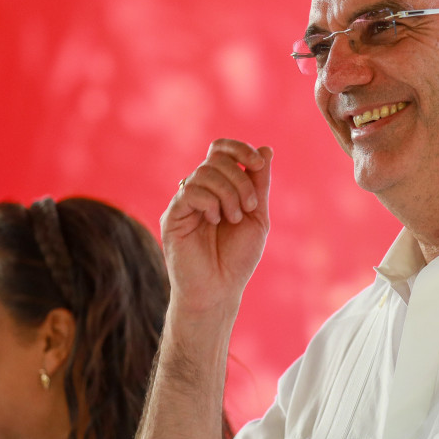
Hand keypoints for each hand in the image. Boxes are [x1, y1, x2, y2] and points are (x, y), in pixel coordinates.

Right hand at [160, 139, 272, 313]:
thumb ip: (259, 183)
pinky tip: (214, 220)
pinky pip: (190, 191)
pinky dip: (210, 202)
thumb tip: (266, 149)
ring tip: (233, 219)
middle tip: (249, 207)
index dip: (240, 148)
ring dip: (229, 193)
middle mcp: (199, 190)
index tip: (259, 164)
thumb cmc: (237, 258)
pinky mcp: (172, 215)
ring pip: (204, 172)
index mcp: (218, 187)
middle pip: (216, 158)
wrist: (219, 290)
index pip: (221, 150)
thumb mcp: (257, 216)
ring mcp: (184, 202)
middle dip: (241, 179)